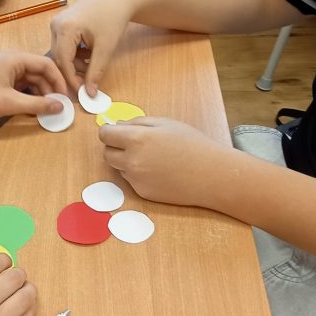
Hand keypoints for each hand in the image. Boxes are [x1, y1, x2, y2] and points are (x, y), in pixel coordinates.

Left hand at [0, 50, 67, 120]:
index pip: (46, 64)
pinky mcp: (1, 81)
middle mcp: (12, 61)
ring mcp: (6, 70)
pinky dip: (29, 96)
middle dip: (50, 88)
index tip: (66, 96)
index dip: (59, 79)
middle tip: (59, 106)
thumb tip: (60, 106)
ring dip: (40, 94)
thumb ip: (37, 104)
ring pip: (31, 80)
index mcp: (14, 59)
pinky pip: (22, 86)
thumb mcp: (10, 103)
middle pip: (39, 72)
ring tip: (47, 110)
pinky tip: (33, 108)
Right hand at [50, 0, 132, 93]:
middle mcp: (56, 25)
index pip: (62, 61)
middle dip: (72, 73)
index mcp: (65, 28)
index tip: (81, 93)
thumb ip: (96, 72)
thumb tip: (89, 93)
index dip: (71, 80)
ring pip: (61, 54)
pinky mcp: (62, 25)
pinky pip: (64, 46)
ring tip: (92, 67)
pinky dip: (75, 56)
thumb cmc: (113, 16)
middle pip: (59, 59)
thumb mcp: (106, 48)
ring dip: (74, 65)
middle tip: (86, 86)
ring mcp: (57, 24)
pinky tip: (88, 55)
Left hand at [100, 116, 231, 206]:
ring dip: (126, 161)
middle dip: (115, 147)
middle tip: (132, 144)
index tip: (116, 132)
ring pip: (118, 167)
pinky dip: (138, 174)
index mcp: (136, 139)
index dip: (109, 132)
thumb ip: (137, 122)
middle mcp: (131, 161)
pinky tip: (158, 171)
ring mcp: (136, 179)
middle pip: (107, 153)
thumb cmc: (191, 144)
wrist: (210, 174)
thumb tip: (117, 126)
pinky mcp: (142, 192)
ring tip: (151, 157)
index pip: (104, 135)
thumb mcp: (165, 123)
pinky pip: (131, 180)